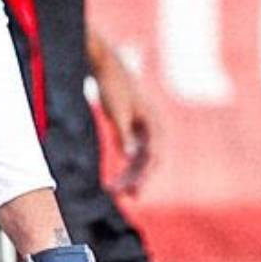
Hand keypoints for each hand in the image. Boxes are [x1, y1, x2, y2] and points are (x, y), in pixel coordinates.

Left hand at [92, 45, 156, 194]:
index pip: (154, 156)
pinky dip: (126, 165)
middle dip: (138, 179)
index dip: (145, 175)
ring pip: (141, 158)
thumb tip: (130, 156)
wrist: (106, 65)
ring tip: (115, 191)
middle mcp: (153, 127)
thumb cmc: (112, 86)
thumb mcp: (116, 110)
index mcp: (154, 123)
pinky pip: (133, 152)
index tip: (135, 192)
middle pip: (149, 160)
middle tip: (125, 197)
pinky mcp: (133, 127)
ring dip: (131, 175)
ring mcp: (144, 127)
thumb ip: (123, 134)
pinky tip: (116, 179)